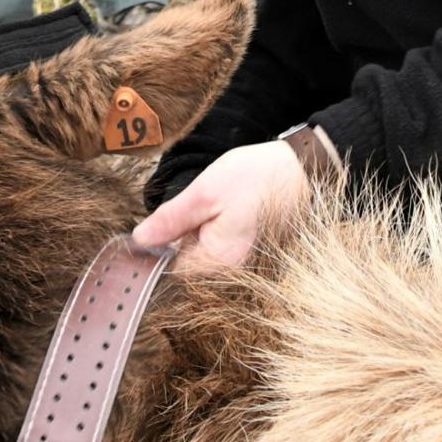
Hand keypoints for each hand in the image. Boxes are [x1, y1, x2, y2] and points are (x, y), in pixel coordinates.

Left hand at [132, 142, 310, 271]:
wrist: (302, 169)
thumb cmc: (255, 178)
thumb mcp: (204, 193)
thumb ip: (170, 220)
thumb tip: (139, 241)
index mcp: (220, 262)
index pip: (171, 271)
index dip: (158, 249)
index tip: (157, 226)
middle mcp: (232, 272)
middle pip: (186, 264)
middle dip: (178, 239)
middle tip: (191, 209)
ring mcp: (242, 263)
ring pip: (200, 253)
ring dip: (194, 233)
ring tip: (211, 207)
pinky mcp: (247, 251)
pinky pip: (216, 247)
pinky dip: (210, 230)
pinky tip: (221, 211)